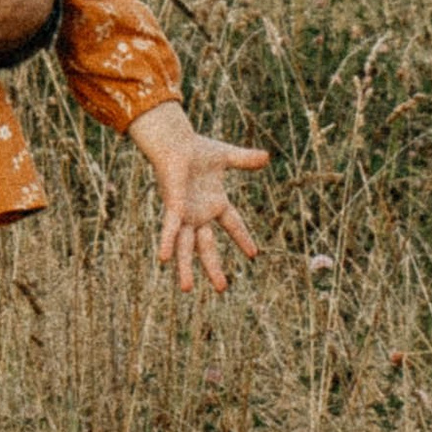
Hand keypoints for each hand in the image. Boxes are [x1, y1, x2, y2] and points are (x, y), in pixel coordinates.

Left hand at [127, 100, 269, 293]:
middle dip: (214, 267)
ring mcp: (185, 214)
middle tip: (222, 289)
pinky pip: (170, 229)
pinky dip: (167, 242)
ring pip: (185, 246)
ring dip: (186, 267)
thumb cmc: (196, 148)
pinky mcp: (173, 208)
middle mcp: (199, 214)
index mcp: (214, 203)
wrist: (175, 141)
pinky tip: (164, 259)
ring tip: (186, 290)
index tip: (253, 254)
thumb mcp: (226, 157)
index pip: (233, 225)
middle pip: (207, 247)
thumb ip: (245, 160)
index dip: (243, 238)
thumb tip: (267, 157)